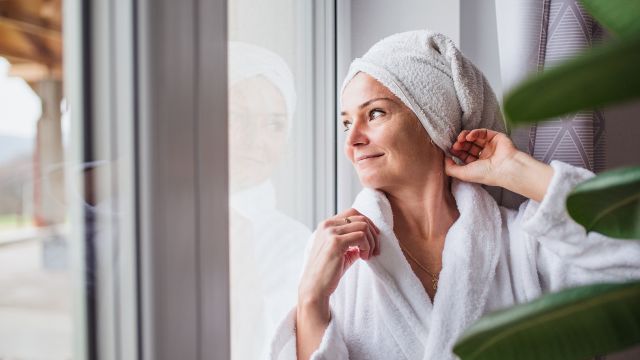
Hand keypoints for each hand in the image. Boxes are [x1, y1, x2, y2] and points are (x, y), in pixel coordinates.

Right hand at [296, 210, 378, 359]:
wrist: (315, 288)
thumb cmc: (327, 273)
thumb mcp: (341, 253)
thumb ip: (352, 243)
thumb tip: (368, 239)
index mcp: (326, 225)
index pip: (353, 213)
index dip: (368, 224)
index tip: (373, 239)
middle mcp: (327, 225)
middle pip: (360, 217)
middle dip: (372, 233)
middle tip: (375, 250)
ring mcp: (330, 232)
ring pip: (363, 226)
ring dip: (371, 241)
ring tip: (367, 256)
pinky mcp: (336, 242)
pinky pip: (361, 236)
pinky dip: (367, 247)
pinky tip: (364, 258)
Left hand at [444, 128, 553, 201]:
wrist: (505, 167)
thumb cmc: (486, 174)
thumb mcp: (462, 174)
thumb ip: (450, 168)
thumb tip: (444, 159)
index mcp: (477, 165)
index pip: (463, 155)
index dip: (456, 151)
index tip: (450, 150)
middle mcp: (483, 156)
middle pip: (467, 146)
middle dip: (459, 144)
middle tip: (455, 144)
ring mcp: (489, 146)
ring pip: (474, 138)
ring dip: (465, 137)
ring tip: (460, 139)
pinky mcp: (495, 137)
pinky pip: (482, 132)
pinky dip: (474, 133)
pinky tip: (469, 136)